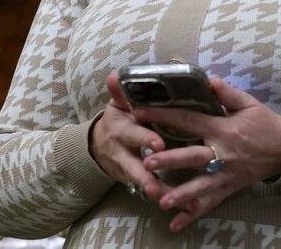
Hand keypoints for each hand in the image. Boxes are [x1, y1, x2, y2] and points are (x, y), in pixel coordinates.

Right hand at [90, 72, 167, 200]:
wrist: (98, 143)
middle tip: (156, 187)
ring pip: (140, 182)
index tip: (159, 144)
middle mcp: (122, 151)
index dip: (145, 139)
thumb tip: (114, 75)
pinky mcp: (132, 180)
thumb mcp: (117, 105)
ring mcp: (126, 168)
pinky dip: (163, 196)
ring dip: (155, 191)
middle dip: (145, 177)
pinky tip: (182, 205)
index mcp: (122, 129)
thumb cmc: (119, 118)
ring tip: (170, 201)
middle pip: (133, 166)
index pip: (134, 134)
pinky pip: (147, 189)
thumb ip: (120, 93)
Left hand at [135, 78, 280, 231]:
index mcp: (223, 129)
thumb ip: (228, 94)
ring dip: (181, 194)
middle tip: (147, 163)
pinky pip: (209, 203)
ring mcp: (225, 173)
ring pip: (200, 185)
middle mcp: (222, 153)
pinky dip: (192, 215)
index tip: (141, 113)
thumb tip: (209, 81)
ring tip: (161, 200)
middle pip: (192, 157)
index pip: (189, 121)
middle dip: (169, 160)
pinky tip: (175, 224)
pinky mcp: (229, 187)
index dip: (164, 116)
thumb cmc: (265, 124)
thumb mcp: (250, 104)